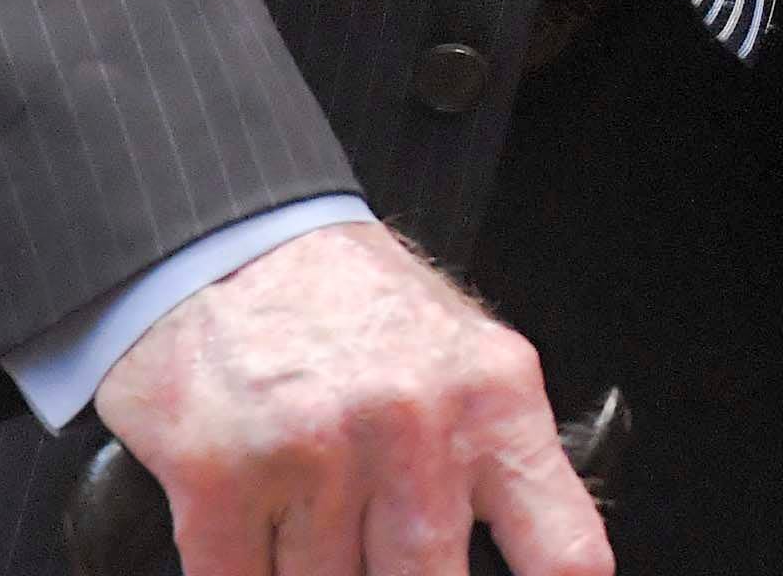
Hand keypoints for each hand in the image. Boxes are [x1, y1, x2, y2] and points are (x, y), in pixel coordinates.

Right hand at [91, 219, 606, 575]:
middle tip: (376, 551)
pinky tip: (256, 535)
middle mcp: (412, 426)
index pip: (562, 554)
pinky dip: (247, 574)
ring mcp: (316, 454)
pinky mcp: (220, 478)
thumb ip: (496, 459)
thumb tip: (519, 567)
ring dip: (314, 569)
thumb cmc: (347, 305)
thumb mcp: (461, 356)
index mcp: (492, 398)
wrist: (224, 240)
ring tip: (308, 514)